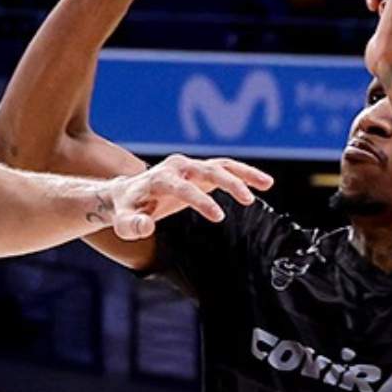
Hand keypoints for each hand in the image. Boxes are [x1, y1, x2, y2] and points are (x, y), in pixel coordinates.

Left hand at [100, 154, 274, 239]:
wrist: (126, 194)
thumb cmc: (126, 210)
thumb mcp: (123, 222)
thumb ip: (132, 226)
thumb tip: (146, 227)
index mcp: (158, 179)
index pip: (182, 188)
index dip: (200, 201)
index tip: (218, 217)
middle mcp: (176, 167)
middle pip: (205, 170)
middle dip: (227, 183)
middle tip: (247, 201)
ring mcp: (189, 166)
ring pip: (220, 165)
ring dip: (243, 173)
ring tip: (267, 184)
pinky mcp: (199, 171)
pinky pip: (225, 168)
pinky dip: (243, 173)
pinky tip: (264, 183)